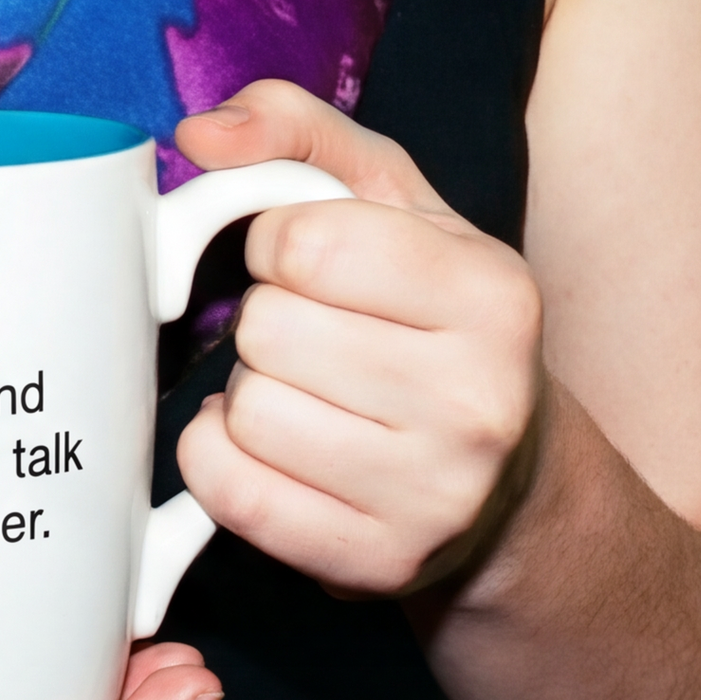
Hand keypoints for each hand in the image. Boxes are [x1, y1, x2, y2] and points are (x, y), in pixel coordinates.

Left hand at [174, 80, 544, 596]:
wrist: (501, 481)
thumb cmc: (428, 323)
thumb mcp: (391, 207)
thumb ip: (296, 135)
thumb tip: (200, 136)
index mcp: (493, 292)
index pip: (304, 241)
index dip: (278, 247)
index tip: (310, 269)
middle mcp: (479, 400)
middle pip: (265, 331)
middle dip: (267, 327)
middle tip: (315, 346)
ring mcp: (434, 495)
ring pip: (242, 412)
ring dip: (248, 397)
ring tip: (307, 399)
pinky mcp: (376, 564)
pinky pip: (228, 490)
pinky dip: (222, 463)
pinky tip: (275, 452)